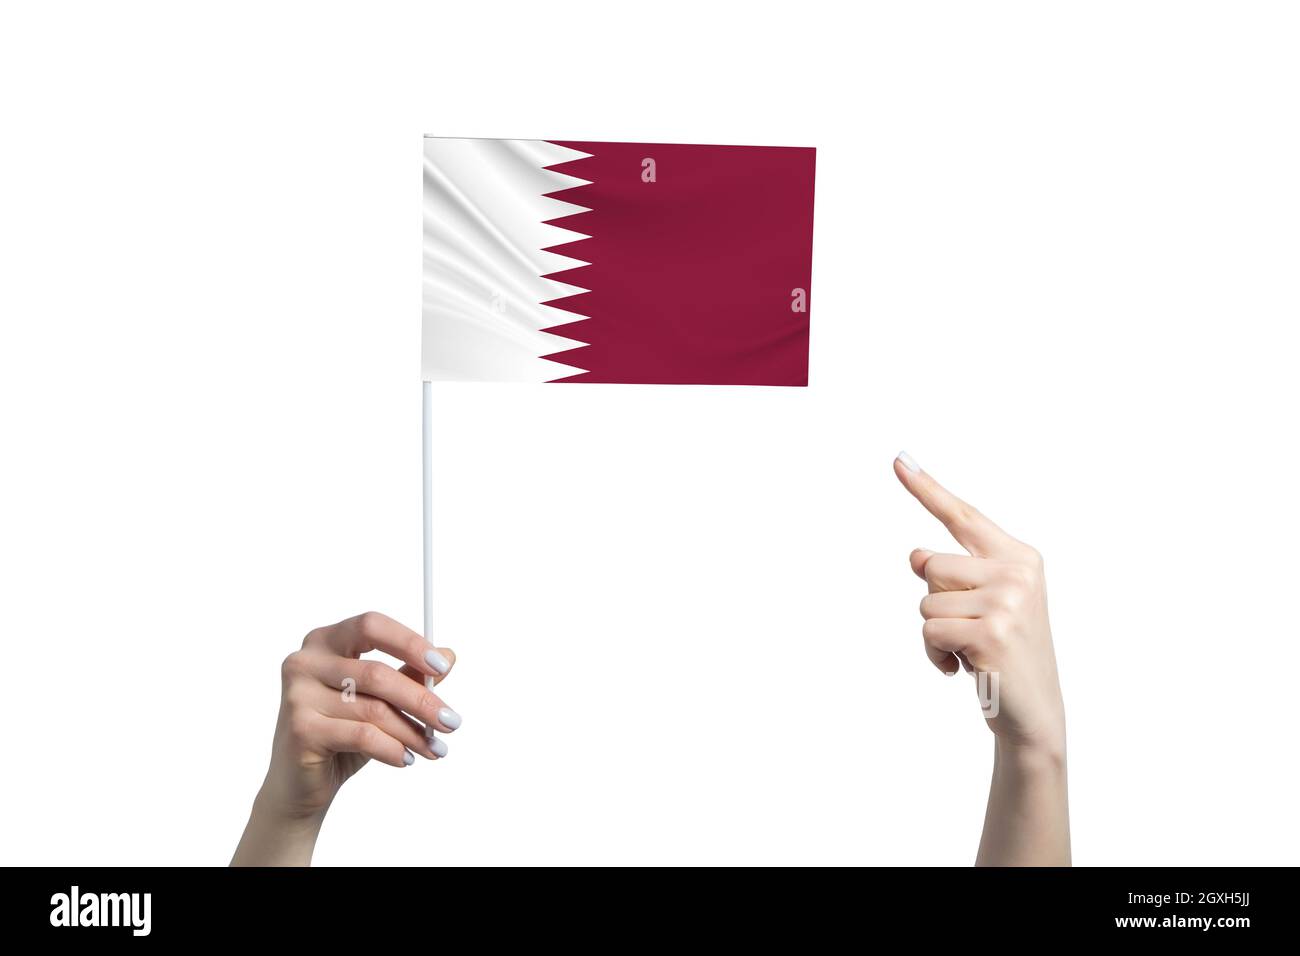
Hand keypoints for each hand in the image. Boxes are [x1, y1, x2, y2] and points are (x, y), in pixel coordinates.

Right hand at [232, 612, 458, 864]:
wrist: (300, 782)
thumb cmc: (341, 732)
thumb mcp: (378, 700)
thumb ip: (407, 675)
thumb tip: (449, 655)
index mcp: (325, 641)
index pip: (371, 625)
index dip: (409, 643)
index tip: (442, 667)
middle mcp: (305, 662)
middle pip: (376, 673)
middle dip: (421, 700)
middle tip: (452, 722)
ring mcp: (298, 695)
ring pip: (373, 709)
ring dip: (412, 732)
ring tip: (434, 748)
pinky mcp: (301, 730)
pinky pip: (362, 736)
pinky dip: (392, 749)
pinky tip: (406, 759)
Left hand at [895, 452, 1068, 864]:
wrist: (1032, 714)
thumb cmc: (1003, 655)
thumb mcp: (987, 604)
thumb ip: (957, 572)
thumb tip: (916, 554)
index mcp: (1018, 557)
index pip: (962, 515)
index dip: (925, 487)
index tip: (897, 458)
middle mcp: (1017, 570)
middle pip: (928, 563)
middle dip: (936, 600)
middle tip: (969, 629)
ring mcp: (1007, 599)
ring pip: (924, 600)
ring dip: (935, 633)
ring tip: (969, 650)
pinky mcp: (991, 630)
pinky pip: (928, 630)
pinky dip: (935, 656)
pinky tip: (962, 669)